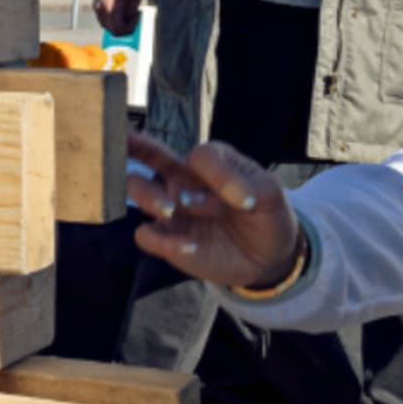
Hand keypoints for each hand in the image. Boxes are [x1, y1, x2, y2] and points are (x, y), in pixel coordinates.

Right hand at [92, 0, 145, 38]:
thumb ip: (132, 12)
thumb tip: (129, 23)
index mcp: (111, 8)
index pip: (118, 30)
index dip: (129, 28)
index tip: (135, 17)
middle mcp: (101, 11)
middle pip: (113, 31)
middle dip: (124, 27)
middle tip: (132, 15)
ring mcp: (97, 10)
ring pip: (108, 27)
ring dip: (118, 24)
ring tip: (125, 12)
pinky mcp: (95, 8)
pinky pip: (104, 21)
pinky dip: (112, 20)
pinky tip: (119, 11)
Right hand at [126, 133, 300, 289]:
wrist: (268, 257)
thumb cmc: (266, 214)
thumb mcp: (268, 193)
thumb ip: (239, 185)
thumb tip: (196, 197)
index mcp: (210, 162)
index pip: (199, 156)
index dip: (218, 175)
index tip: (245, 200)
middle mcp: (184, 179)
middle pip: (148, 153)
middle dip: (135, 146)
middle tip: (134, 148)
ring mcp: (172, 208)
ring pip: (137, 189)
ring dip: (149, 197)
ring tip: (171, 211)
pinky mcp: (167, 239)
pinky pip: (146, 235)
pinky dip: (162, 241)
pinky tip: (189, 248)